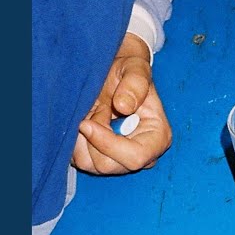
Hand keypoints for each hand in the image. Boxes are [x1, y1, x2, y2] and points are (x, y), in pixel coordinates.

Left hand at [73, 32, 173, 173]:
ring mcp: (121, 159)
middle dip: (93, 138)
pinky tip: (85, 123)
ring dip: (83, 140)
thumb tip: (124, 106)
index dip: (108, 144)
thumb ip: (135, 83)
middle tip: (94, 111)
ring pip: (92, 166)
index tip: (87, 122)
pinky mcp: (102, 159)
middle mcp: (143, 154)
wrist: (114, 74)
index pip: (135, 157)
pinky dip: (76, 143)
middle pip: (110, 165)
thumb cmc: (128, 71)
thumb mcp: (135, 68)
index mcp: (158, 137)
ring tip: (92, 115)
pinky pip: (81, 162)